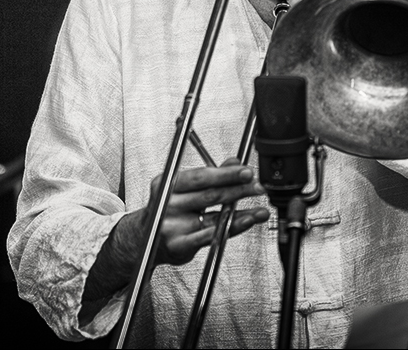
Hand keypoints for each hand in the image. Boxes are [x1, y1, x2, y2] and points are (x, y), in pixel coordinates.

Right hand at [140, 157, 269, 265]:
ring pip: (214, 217)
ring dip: (242, 213)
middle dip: (238, 190)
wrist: (146, 239)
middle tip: (258, 187)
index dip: (226, 174)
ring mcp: (171, 225)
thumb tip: (235, 162)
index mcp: (165, 183)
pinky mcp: (179, 245)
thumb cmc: (169, 210)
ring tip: (260, 210)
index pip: (200, 176)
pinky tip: (246, 222)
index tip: (246, 171)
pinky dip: (232, 228)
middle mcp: (167, 203)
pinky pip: (211, 237)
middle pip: (209, 195)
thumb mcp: (184, 188)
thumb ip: (210, 175)